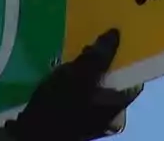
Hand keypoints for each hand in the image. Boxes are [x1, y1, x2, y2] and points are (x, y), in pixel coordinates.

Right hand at [0, 29, 143, 140]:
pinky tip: (63, 70)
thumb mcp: (80, 74)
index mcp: (117, 104)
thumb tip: (116, 33)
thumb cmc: (60, 104)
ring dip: (88, 70)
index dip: (127, 59)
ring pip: (95, 88)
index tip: (119, 41)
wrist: (30, 134)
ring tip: (76, 52)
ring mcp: (90, 119)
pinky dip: (75, 82)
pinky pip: (80, 95)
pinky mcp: (72, 119)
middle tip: (93, 41)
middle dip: (104, 62)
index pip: (133, 78)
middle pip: (113, 82)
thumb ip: (100, 55)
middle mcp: (108, 114)